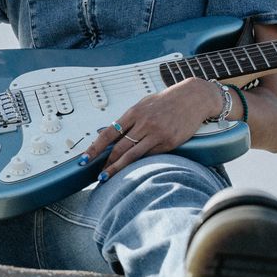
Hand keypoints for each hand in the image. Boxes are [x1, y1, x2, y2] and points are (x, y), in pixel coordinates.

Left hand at [81, 78, 227, 178]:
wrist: (193, 98)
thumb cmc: (167, 101)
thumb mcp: (144, 104)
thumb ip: (129, 119)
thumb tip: (111, 133)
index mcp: (134, 112)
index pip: (108, 133)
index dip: (94, 148)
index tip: (83, 159)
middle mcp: (144, 123)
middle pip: (119, 148)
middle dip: (105, 163)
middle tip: (97, 174)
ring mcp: (157, 134)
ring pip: (132, 156)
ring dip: (117, 169)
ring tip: (106, 178)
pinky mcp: (169, 143)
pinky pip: (149, 157)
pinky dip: (138, 165)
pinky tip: (131, 171)